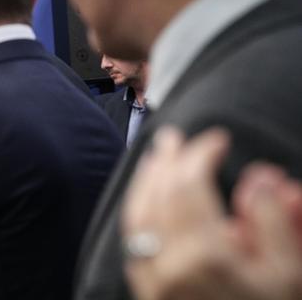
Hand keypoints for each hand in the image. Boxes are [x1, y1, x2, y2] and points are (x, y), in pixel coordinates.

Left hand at [122, 126, 301, 299]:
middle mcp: (169, 265)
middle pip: (159, 196)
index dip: (200, 156)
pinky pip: (134, 238)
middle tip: (177, 137)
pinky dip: (139, 209)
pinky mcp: (146, 291)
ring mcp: (151, 279)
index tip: (216, 139)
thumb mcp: (291, 273)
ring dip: (146, 181)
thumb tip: (260, 177)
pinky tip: (148, 197)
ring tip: (158, 156)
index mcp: (205, 256)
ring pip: (137, 215)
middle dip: (168, 161)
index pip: (191, 187)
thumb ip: (273, 222)